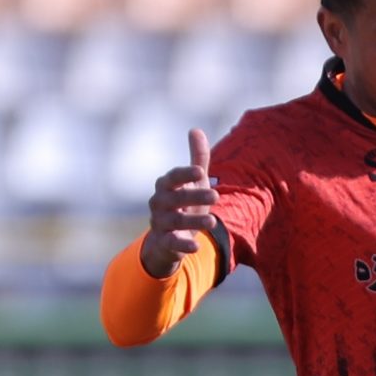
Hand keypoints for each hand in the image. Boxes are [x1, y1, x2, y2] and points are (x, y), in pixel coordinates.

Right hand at [140, 129, 214, 276]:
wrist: (171, 236)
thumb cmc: (185, 203)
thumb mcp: (193, 182)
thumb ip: (197, 159)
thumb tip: (196, 130)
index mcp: (166, 186)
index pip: (173, 177)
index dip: (184, 174)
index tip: (200, 171)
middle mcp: (159, 203)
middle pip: (175, 198)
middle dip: (194, 196)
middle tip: (216, 195)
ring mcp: (160, 223)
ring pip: (174, 221)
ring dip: (192, 220)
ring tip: (213, 221)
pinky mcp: (164, 242)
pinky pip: (171, 243)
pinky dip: (183, 245)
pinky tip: (196, 246)